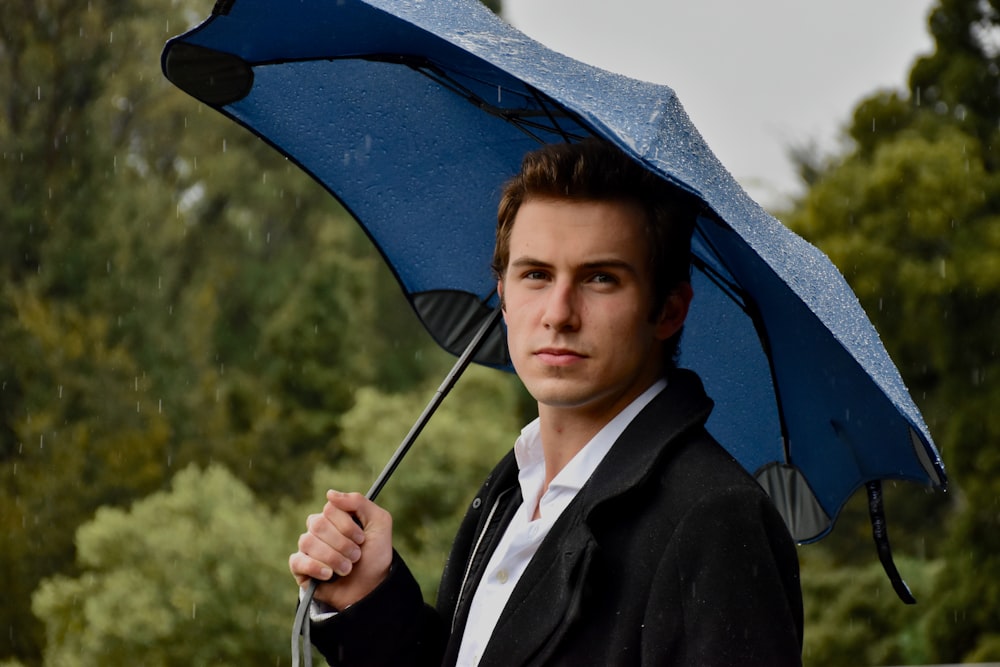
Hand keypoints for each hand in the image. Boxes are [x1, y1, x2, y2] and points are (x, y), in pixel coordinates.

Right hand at [289, 490, 393, 610]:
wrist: (372, 588)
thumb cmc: (375, 554)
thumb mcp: (379, 523)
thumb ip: (359, 502)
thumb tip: (329, 494)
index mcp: (334, 516)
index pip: (329, 509)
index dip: (347, 526)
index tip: (362, 539)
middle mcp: (318, 529)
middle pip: (318, 525)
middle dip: (342, 544)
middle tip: (356, 556)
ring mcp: (308, 548)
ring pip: (308, 542)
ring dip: (333, 558)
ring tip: (347, 569)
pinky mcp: (300, 568)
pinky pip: (297, 561)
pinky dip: (316, 568)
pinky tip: (329, 575)